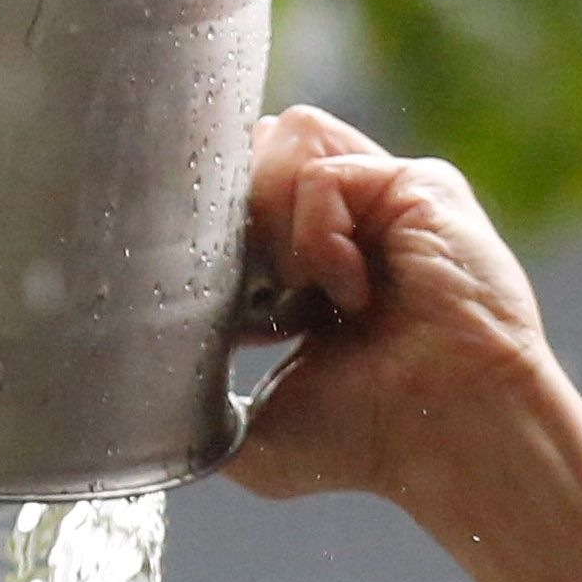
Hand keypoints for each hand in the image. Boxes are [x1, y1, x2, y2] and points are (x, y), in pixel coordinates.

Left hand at [221, 107, 560, 520]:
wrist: (451, 439)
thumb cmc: (368, 443)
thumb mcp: (252, 426)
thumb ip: (196, 394)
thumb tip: (129, 380)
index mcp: (305, 260)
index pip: (233, 188)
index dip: (200, 224)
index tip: (202, 297)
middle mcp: (346, 217)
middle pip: (252, 147)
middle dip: (229, 213)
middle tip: (253, 299)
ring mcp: (383, 195)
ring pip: (285, 138)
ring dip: (271, 216)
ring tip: (300, 294)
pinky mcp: (418, 185)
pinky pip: (326, 175)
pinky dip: (315, 236)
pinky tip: (346, 293)